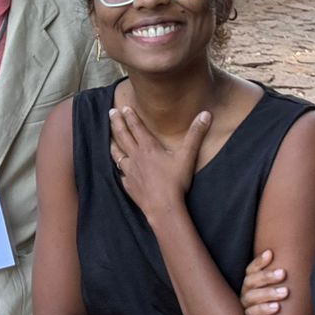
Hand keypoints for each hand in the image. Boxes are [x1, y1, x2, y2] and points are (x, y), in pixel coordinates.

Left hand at [109, 103, 209, 220]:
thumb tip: (205, 114)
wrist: (163, 206)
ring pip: (117, 154)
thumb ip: (195, 134)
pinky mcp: (128, 185)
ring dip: (113, 144)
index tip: (124, 108)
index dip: (130, 116)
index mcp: (148, 147)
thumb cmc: (175, 181)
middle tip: (110, 113)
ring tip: (109, 138)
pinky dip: (119, 169)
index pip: (137, 127)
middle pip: (123, 136)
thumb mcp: (188, 156)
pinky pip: (121, 174)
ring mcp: (130, 171)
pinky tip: (119, 169)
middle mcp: (136, 156)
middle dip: (117, 123)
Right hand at [241, 248, 289, 314]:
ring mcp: (246, 306)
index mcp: (251, 283)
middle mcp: (246, 293)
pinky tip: (277, 308)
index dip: (259, 261)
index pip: (251, 269)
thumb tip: (294, 257)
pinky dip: (264, 309)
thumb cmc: (279, 304)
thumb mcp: (279, 288)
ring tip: (285, 292)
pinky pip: (252, 313)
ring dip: (268, 293)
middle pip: (251, 281)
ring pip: (252, 297)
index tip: (270, 253)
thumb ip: (281, 276)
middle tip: (283, 273)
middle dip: (267, 276)